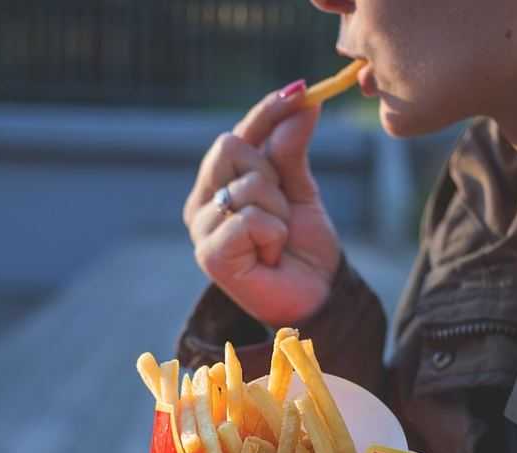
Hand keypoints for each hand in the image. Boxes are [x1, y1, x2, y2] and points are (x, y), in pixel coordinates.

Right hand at [182, 83, 341, 327]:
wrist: (316, 297)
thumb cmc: (303, 249)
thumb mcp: (301, 190)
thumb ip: (292, 149)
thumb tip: (303, 101)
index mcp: (217, 184)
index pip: (236, 133)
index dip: (266, 111)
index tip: (302, 90)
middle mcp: (201, 204)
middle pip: (230, 146)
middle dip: (272, 173)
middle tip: (283, 210)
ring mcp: (201, 230)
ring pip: (247, 184)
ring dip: (278, 212)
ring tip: (277, 241)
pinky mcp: (210, 255)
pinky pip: (250, 218)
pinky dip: (274, 235)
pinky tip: (270, 257)